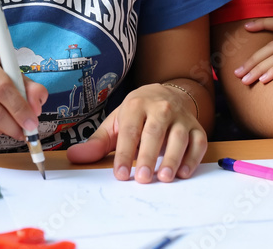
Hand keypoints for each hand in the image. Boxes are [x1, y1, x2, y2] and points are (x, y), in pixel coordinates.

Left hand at [65, 82, 206, 183]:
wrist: (168, 94)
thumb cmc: (138, 113)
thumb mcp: (116, 122)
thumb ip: (97, 142)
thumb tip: (74, 156)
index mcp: (136, 104)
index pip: (129, 130)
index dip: (123, 153)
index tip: (119, 174)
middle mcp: (161, 108)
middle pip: (154, 132)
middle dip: (148, 156)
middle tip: (142, 178)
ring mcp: (181, 117)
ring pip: (179, 137)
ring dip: (173, 158)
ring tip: (163, 178)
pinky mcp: (196, 127)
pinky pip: (198, 142)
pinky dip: (193, 158)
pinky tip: (183, 173)